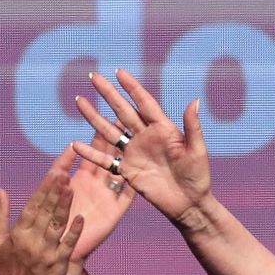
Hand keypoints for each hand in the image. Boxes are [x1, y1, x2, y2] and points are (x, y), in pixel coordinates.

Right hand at [0, 151, 81, 274]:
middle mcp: (31, 241)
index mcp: (18, 234)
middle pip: (45, 212)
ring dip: (64, 206)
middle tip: (65, 173)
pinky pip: (68, 244)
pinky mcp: (58, 263)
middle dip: (55, 192)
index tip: (53, 172)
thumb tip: (0, 190)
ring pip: (57, 225)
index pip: (32, 206)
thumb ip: (0, 215)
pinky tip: (81, 218)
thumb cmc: (8, 270)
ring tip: (72, 188)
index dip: (43, 189)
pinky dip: (74, 231)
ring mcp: (46, 252)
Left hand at [63, 131, 135, 265]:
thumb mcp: (51, 192)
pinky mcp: (115, 212)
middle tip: (129, 118)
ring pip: (122, 171)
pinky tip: (147, 172)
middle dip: (119, 138)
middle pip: (111, 156)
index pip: (92, 150)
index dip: (101, 133)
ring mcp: (108, 197)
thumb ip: (58, 171)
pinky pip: (128, 196)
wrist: (61, 249)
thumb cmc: (53, 222)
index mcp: (81, 177)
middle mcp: (97, 183)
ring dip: (131, 156)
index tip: (109, 114)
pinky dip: (137, 185)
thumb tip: (68, 148)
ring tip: (142, 139)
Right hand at [72, 69, 211, 230]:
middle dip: (108, 94)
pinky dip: (91, 154)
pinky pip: (106, 160)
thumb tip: (194, 100)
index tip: (119, 72)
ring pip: (109, 130)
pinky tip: (75, 145)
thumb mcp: (198, 150)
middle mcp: (146, 137)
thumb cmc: (198, 175)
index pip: (144, 103)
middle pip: (122, 111)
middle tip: (94, 76)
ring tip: (79, 101)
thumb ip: (193, 127)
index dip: (132, 87)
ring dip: (94, 116)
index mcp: (163, 128)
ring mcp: (134, 152)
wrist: (189, 203)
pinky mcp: (127, 170)